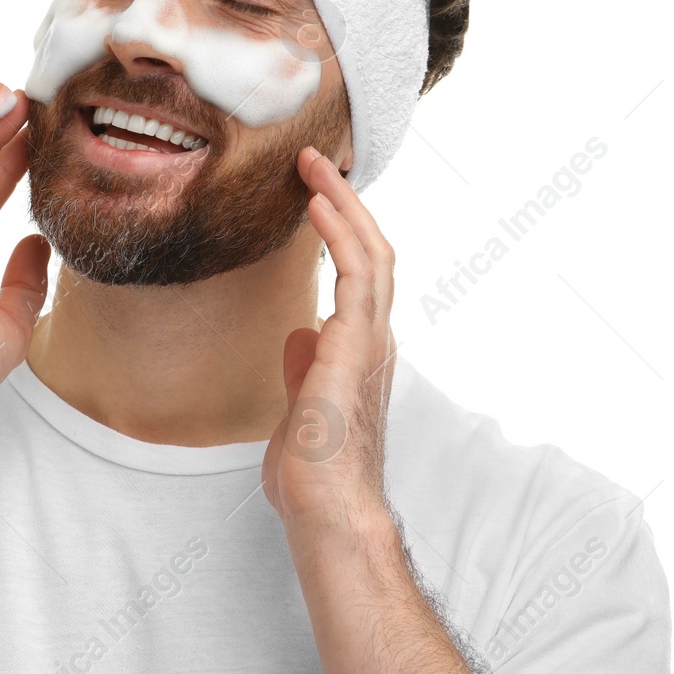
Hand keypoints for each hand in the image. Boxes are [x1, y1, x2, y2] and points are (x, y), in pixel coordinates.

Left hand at [262, 147, 398, 529]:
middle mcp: (374, 338)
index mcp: (360, 350)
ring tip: (317, 165)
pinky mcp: (355, 348)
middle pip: (373, 250)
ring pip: (372, 252)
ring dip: (344, 203)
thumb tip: (298, 338)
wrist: (328, 513)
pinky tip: (317, 205)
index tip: (316, 192)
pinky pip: (355, 277)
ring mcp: (371, 341)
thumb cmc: (315, 475)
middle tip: (318, 160)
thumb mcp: (300, 411)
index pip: (362, 273)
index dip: (344, 228)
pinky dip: (340, 234)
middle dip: (347, 200)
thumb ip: (304, 371)